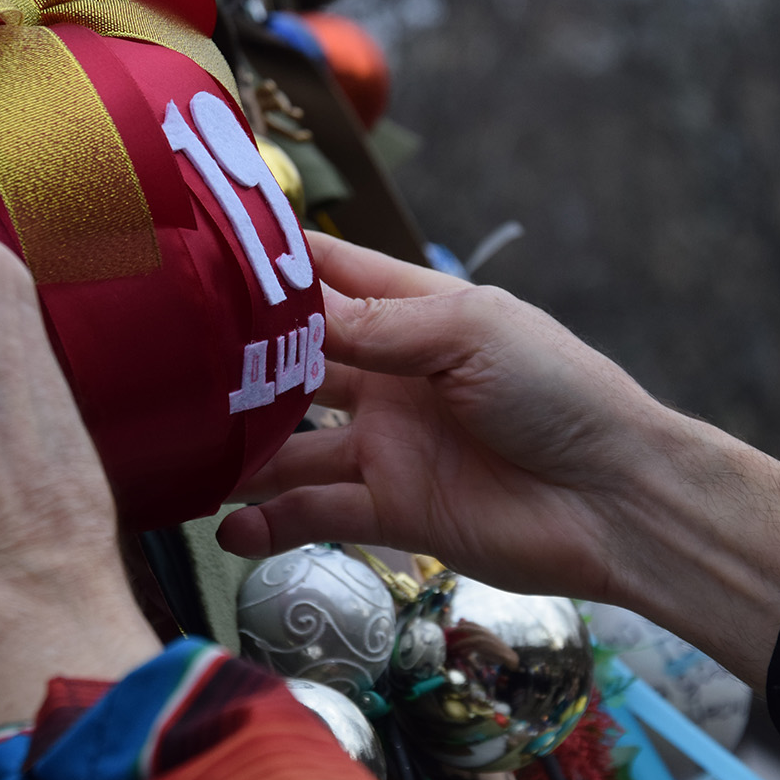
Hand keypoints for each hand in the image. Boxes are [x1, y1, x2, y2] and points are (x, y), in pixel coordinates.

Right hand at [219, 234, 779, 685]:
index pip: (327, 274)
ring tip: (178, 452)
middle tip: (164, 364)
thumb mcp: (469, 333)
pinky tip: (229, 528)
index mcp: (413, 313)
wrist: (615, 499)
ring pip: (290, 443)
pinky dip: (271, 522)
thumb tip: (288, 313)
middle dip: (235, 362)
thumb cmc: (558, 391)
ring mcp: (386, 444)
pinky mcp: (392, 509)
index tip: (197, 251)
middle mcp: (389, 374)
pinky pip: (316, 512)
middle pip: (293, 361)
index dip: (267, 263)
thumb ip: (376, 327)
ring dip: (240, 449)